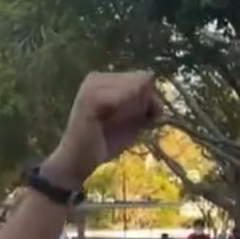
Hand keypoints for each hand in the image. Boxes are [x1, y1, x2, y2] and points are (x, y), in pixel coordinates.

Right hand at [43, 72, 160, 188]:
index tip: (148, 119)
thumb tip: (160, 101)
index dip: (152, 100)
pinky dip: (129, 109)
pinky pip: (123, 96)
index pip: (144, 78)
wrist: (79, 161)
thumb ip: (147, 107)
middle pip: (142, 80)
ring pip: (136, 86)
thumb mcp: (133, 122)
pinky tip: (119, 121)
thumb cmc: (105, 141)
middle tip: (140, 123)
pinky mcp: (90, 99)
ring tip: (125, 124)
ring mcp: (91, 86)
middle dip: (149, 103)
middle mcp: (97, 77)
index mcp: (105, 80)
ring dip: (141, 108)